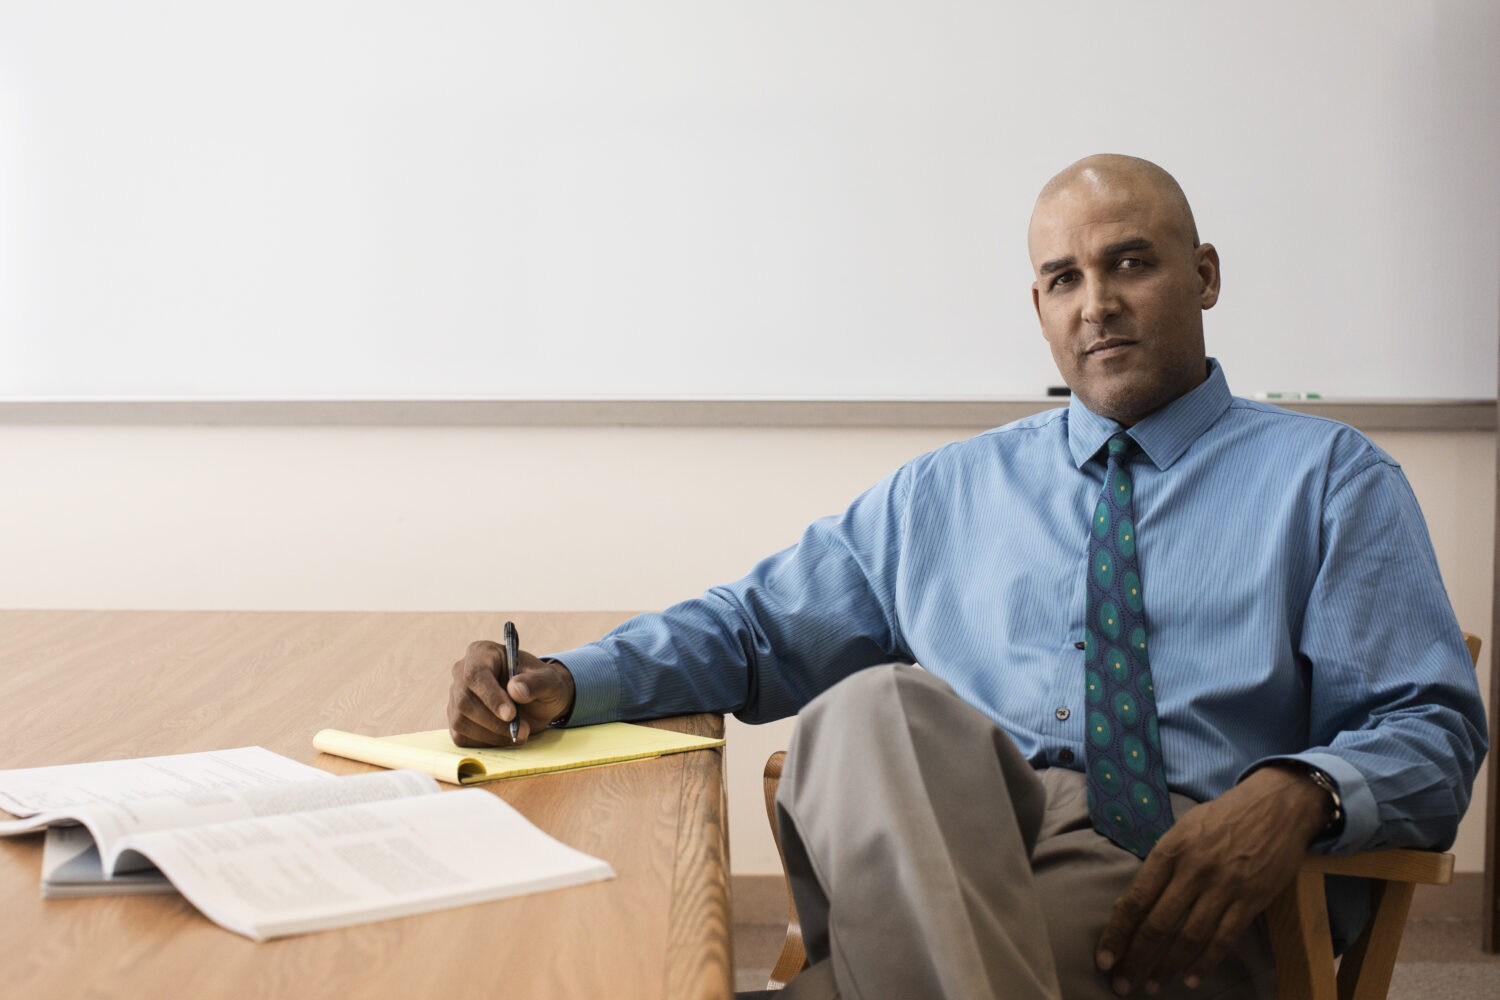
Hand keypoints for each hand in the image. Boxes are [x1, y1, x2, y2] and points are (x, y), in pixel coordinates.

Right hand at [447, 640, 575, 746]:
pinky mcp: (456, 720)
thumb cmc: (542, 685)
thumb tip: (515, 689)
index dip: (491, 696)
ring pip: (461, 721)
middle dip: (494, 721)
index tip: (511, 715)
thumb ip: (536, 682)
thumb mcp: (549, 680)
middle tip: (523, 730)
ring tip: (521, 733)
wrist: (539, 702)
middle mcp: (462, 672)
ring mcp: (456, 697)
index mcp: (482, 653)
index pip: (476, 674)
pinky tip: (506, 736)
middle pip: (464, 701)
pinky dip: (487, 742)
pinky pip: (462, 737)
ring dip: (493, 734)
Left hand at [1094, 764, 1331, 994]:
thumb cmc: (1221, 818)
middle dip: (1136, 958)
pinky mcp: (1251, 900)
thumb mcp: (1182, 831)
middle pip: (1157, 924)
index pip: (1135, 899)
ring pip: (1189, 937)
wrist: (1275, 807)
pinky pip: (1224, 939)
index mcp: (1170, 850)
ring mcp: (1224, 887)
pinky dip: (1206, 963)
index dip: (1117, 933)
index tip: (1104, 959)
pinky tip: (1191, 979)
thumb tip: (1128, 903)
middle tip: (1122, 984)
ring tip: (1152, 985)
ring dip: (1167, 967)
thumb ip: (1159, 866)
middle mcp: (1193, 870)